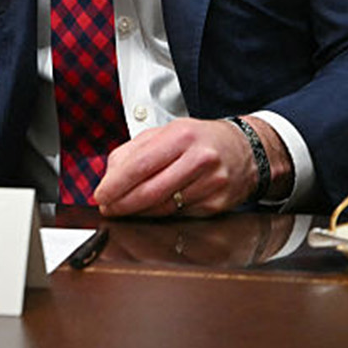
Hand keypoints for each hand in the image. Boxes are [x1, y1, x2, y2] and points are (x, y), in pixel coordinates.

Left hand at [92, 116, 287, 217]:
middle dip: (123, 203)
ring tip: (123, 208)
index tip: (100, 194)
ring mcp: (211, 184)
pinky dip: (159, 215)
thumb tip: (110, 175)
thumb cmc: (201, 140)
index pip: (140, 164)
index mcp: (181, 136)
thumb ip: (134, 150)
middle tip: (107, 207)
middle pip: (151, 190)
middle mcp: (199, 159)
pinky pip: (179, 215)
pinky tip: (149, 210)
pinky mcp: (217, 204)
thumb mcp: (166, 132)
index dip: (116, 184)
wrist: (246, 150)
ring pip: (164, 206)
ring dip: (138, 212)